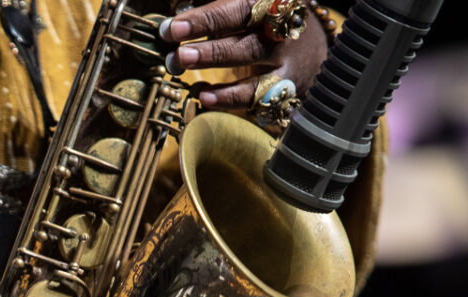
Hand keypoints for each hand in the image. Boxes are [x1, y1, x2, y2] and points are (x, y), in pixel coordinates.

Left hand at [161, 0, 328, 109]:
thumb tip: (175, 23)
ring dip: (216, 66)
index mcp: (275, 0)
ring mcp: (288, 58)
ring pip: (254, 62)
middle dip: (210, 44)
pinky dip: (227, 98)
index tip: (174, 27)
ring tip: (186, 70)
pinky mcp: (287, 88)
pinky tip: (203, 94)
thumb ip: (215, 13)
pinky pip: (257, 96)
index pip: (240, 6)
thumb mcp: (248, 8)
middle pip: (248, 33)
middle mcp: (285, 26)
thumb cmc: (264, 24)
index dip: (206, 18)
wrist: (312, 51)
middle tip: (179, 53)